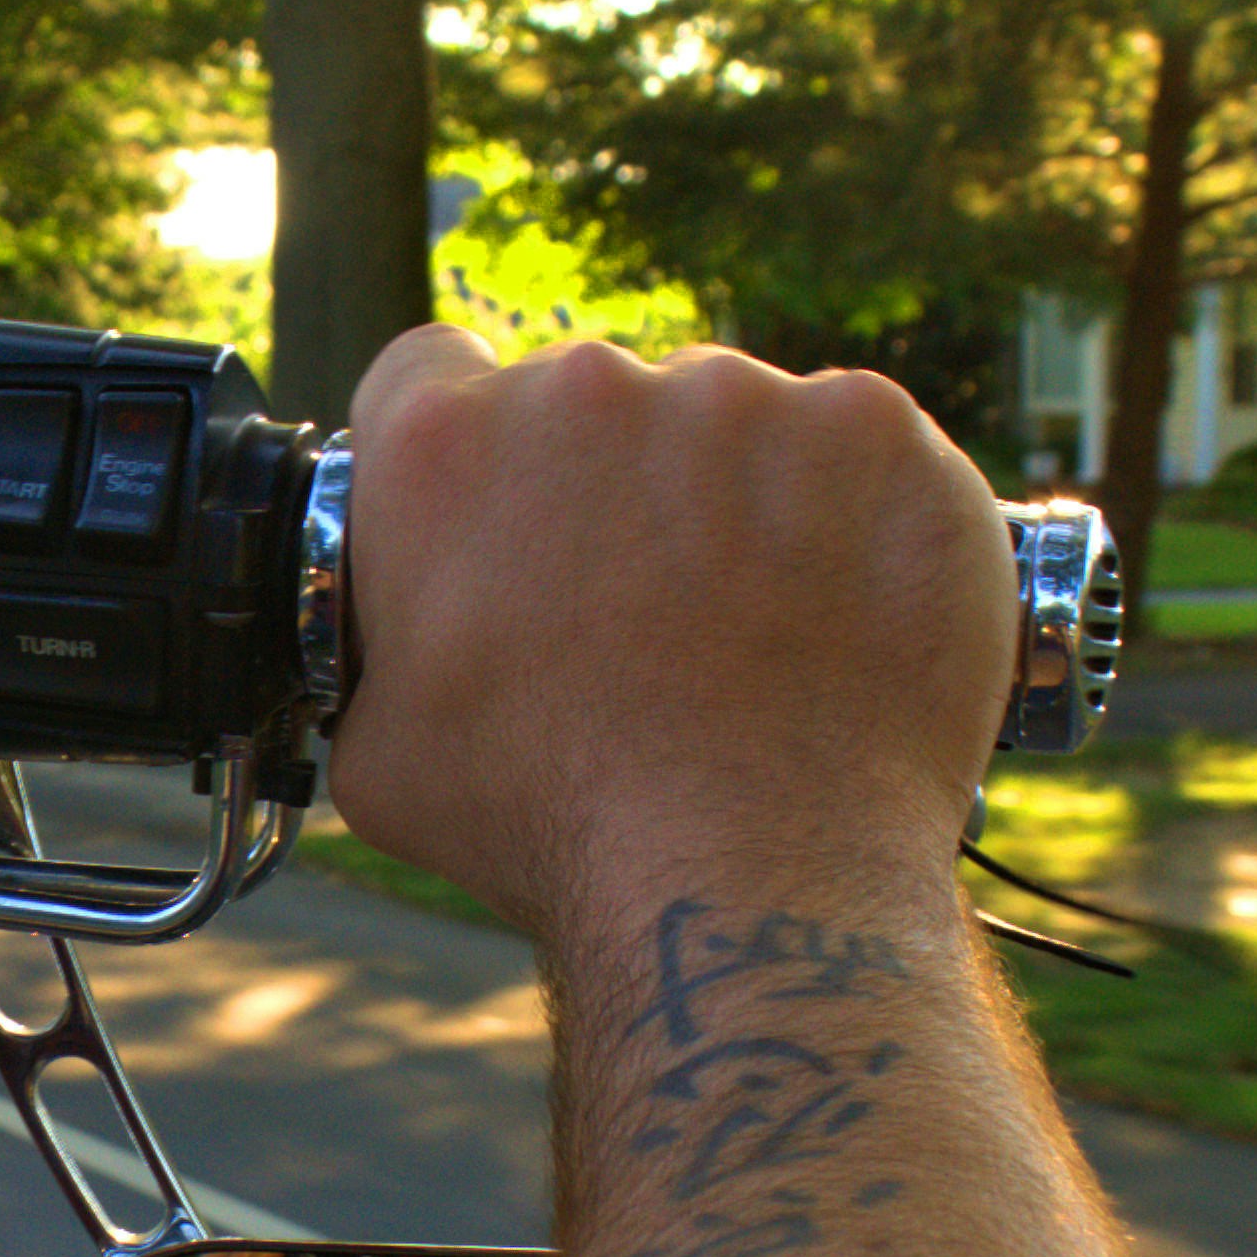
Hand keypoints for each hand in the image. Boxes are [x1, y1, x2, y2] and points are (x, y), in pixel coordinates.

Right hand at [324, 329, 1021, 963]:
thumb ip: (383, 640)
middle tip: (648, 613)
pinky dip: (859, 521)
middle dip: (615, 487)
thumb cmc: (555, 829)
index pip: (435, 374)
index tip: (514, 517)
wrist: (748, 881)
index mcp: (443, 444)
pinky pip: (860, 455)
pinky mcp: (877, 432)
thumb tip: (408, 627)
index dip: (475, 454)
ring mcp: (745, 398)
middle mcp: (587, 387)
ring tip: (760, 634)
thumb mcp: (380, 751)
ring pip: (735, 424)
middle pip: (598, 401)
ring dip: (741, 500)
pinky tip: (846, 621)